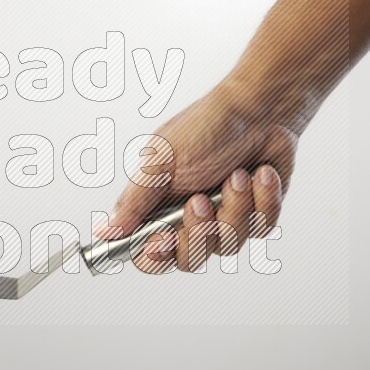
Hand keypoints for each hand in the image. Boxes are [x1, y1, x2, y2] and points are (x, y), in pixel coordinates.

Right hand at [96, 81, 298, 271]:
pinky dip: (263, 199)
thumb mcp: (162, 161)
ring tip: (237, 174)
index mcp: (158, 206)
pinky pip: (262, 228)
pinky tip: (260, 174)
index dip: (154, 255)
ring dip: (235, 207)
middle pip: (188, 260)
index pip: (146, 252)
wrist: (261, 109)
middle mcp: (189, 218)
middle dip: (199, 231)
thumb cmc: (207, 125)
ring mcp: (224, 219)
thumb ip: (135, 200)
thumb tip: (105, 230)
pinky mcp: (257, 215)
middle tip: (201, 199)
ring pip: (228, 246)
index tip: (166, 239)